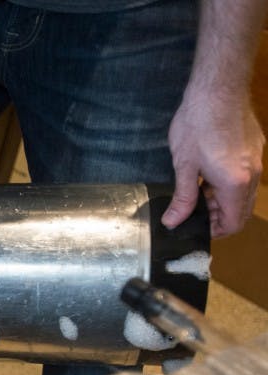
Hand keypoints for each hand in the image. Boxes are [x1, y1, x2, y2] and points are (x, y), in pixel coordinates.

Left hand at [162, 91, 264, 237]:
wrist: (218, 88)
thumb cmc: (198, 124)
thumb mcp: (184, 166)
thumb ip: (182, 198)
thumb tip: (173, 221)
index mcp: (235, 184)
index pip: (234, 223)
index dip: (215, 231)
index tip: (197, 228)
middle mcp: (253, 174)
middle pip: (241, 210)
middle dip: (219, 216)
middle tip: (193, 211)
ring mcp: (257, 159)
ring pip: (244, 193)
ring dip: (223, 199)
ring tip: (198, 192)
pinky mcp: (255, 147)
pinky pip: (247, 175)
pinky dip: (230, 183)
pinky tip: (209, 173)